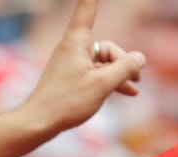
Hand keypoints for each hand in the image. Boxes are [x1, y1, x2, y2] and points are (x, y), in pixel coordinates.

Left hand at [19, 0, 146, 136]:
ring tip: (135, 87)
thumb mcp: (103, 84)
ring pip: (103, 62)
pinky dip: (109, 81)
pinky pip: (95, 73)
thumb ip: (125, 68)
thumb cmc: (66, 102)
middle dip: (123, 61)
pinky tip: (128, 92)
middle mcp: (72, 49)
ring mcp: (71, 64)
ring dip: (119, 73)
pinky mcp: (70, 78)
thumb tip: (140, 58)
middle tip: (136, 78)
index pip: (87, 9)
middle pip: (106, 47)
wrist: (37, 124)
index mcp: (77, 42)